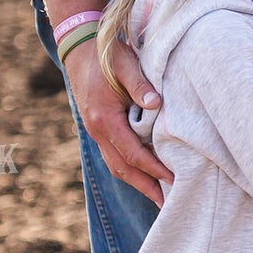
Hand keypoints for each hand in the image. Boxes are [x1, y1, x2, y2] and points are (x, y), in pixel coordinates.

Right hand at [64, 36, 172, 206]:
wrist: (78, 48)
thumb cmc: (105, 55)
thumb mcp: (125, 64)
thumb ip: (139, 85)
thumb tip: (155, 103)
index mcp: (105, 119)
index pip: (133, 153)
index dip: (153, 168)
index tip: (173, 179)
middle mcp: (97, 130)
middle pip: (122, 168)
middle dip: (145, 187)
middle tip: (167, 205)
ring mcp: (96, 131)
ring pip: (116, 165)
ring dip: (137, 183)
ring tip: (158, 197)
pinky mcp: (98, 128)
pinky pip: (113, 156)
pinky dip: (128, 170)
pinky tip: (143, 175)